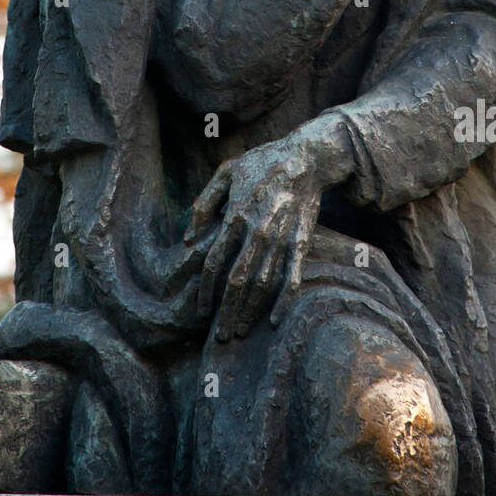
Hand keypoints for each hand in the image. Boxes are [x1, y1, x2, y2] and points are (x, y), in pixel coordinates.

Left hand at [183, 123, 351, 341]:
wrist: (306, 157)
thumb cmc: (262, 162)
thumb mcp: (226, 172)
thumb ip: (203, 204)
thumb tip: (189, 239)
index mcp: (234, 216)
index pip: (213, 263)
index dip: (205, 290)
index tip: (201, 311)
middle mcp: (256, 231)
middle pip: (236, 281)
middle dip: (227, 312)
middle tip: (221, 338)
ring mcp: (280, 238)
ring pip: (262, 284)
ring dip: (250, 312)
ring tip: (241, 332)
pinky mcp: (301, 241)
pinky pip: (292, 276)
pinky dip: (283, 300)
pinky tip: (274, 319)